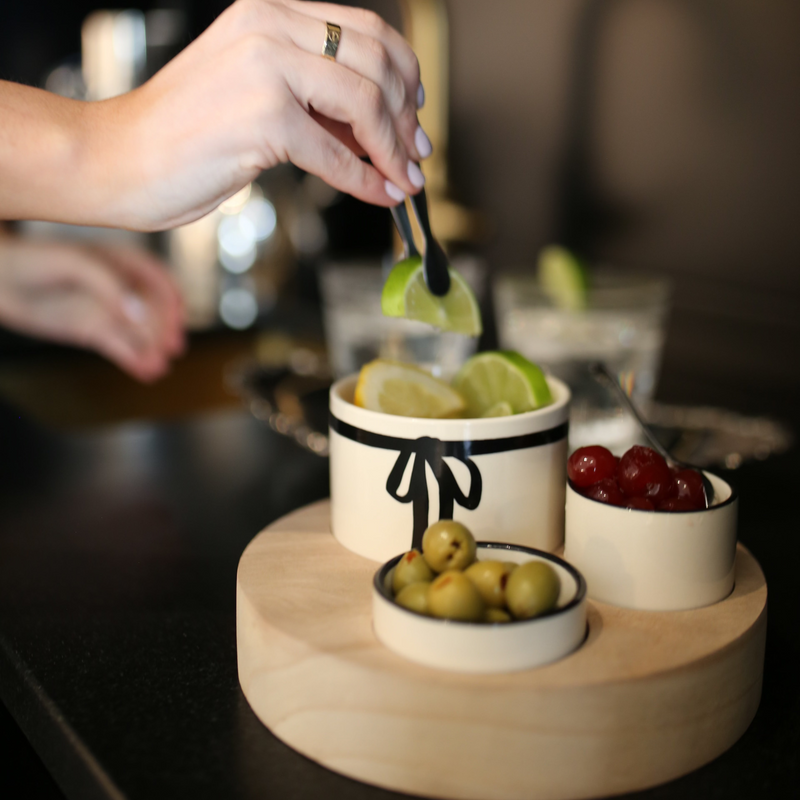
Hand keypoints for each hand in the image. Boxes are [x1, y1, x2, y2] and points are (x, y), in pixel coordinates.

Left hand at [0, 234, 184, 381]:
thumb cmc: (31, 261)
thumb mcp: (75, 264)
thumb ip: (110, 286)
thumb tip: (139, 315)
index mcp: (121, 261)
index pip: (158, 280)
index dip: (172, 299)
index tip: (178, 317)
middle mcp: (120, 287)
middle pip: (154, 311)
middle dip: (165, 330)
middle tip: (172, 348)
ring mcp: (108, 311)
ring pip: (139, 333)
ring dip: (153, 350)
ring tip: (159, 366)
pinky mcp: (93, 330)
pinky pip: (121, 347)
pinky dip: (135, 360)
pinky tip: (146, 371)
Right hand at [89, 0, 428, 229]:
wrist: (119, 159)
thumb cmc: (183, 135)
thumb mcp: (255, 96)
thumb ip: (313, 99)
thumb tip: (376, 127)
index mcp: (268, 12)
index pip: (363, 30)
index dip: (404, 73)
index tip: (417, 112)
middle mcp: (269, 27)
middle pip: (375, 63)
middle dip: (408, 115)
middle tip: (417, 152)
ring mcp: (266, 69)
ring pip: (366, 103)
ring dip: (395, 149)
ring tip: (406, 178)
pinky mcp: (263, 117)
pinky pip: (337, 154)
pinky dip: (367, 180)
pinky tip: (380, 194)